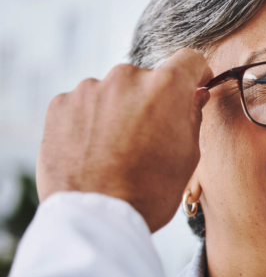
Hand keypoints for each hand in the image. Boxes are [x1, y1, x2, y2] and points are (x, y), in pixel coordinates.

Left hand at [36, 49, 212, 231]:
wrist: (97, 217)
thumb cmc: (150, 190)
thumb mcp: (188, 155)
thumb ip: (192, 116)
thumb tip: (193, 95)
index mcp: (165, 87)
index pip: (189, 59)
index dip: (195, 74)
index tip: (193, 87)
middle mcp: (126, 78)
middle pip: (147, 79)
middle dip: (151, 100)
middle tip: (150, 135)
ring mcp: (89, 89)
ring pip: (113, 92)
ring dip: (118, 109)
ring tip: (116, 148)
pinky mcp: (61, 104)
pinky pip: (84, 104)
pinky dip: (90, 120)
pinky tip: (94, 149)